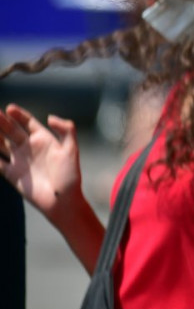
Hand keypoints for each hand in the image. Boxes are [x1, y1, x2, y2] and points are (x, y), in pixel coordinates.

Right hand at [0, 104, 83, 220]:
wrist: (62, 201)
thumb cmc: (70, 176)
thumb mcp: (71, 150)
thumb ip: (66, 130)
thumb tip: (49, 117)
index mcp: (43, 139)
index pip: (27, 122)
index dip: (18, 114)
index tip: (9, 107)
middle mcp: (29, 147)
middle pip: (11, 130)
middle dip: (1, 121)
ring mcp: (19, 160)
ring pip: (1, 143)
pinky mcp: (11, 174)